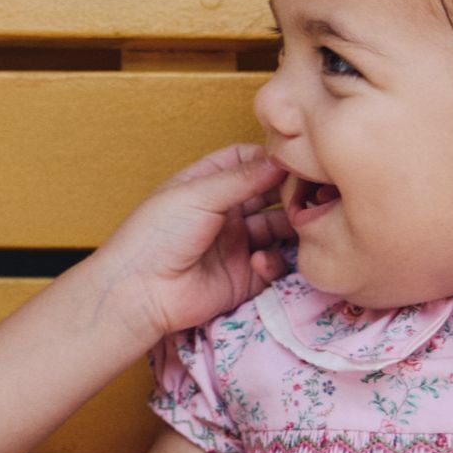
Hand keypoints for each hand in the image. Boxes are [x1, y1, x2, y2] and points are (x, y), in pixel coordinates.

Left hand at [93, 143, 291, 349]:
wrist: (140, 293)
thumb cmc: (156, 236)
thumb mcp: (198, 194)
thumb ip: (242, 177)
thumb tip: (281, 159)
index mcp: (207, 185)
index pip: (247, 161)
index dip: (271, 159)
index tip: (297, 159)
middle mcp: (224, 213)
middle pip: (270, 194)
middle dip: (290, 193)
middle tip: (312, 193)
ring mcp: (236, 245)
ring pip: (278, 228)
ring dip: (291, 226)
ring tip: (299, 225)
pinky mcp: (244, 278)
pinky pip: (273, 264)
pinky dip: (274, 261)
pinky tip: (258, 262)